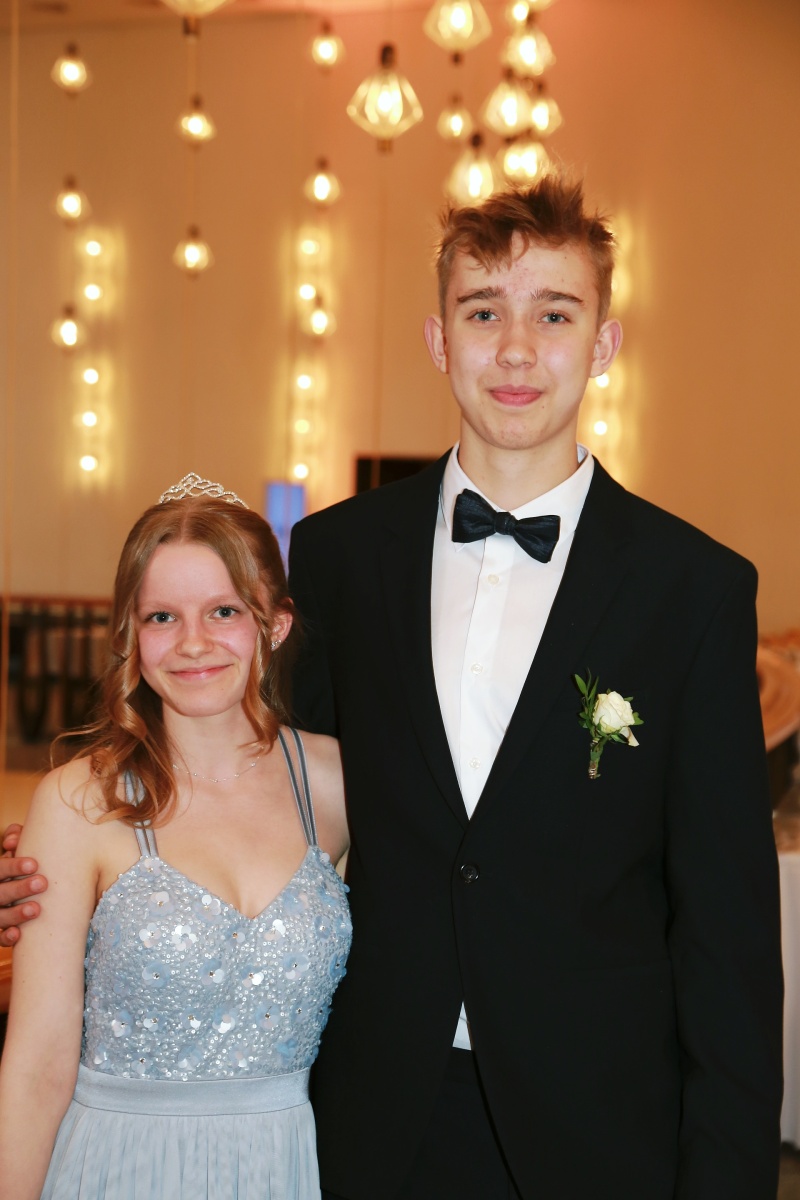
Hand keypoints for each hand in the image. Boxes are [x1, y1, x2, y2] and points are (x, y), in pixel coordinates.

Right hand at [0, 825, 45, 947]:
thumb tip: (13, 841)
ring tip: (36, 909)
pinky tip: (17, 934)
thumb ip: (15, 838)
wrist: (11, 886)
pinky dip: (5, 937)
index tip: (33, 864)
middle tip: (42, 883)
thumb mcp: (15, 848)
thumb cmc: (18, 865)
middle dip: (19, 889)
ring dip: (15, 914)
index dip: (13, 866)